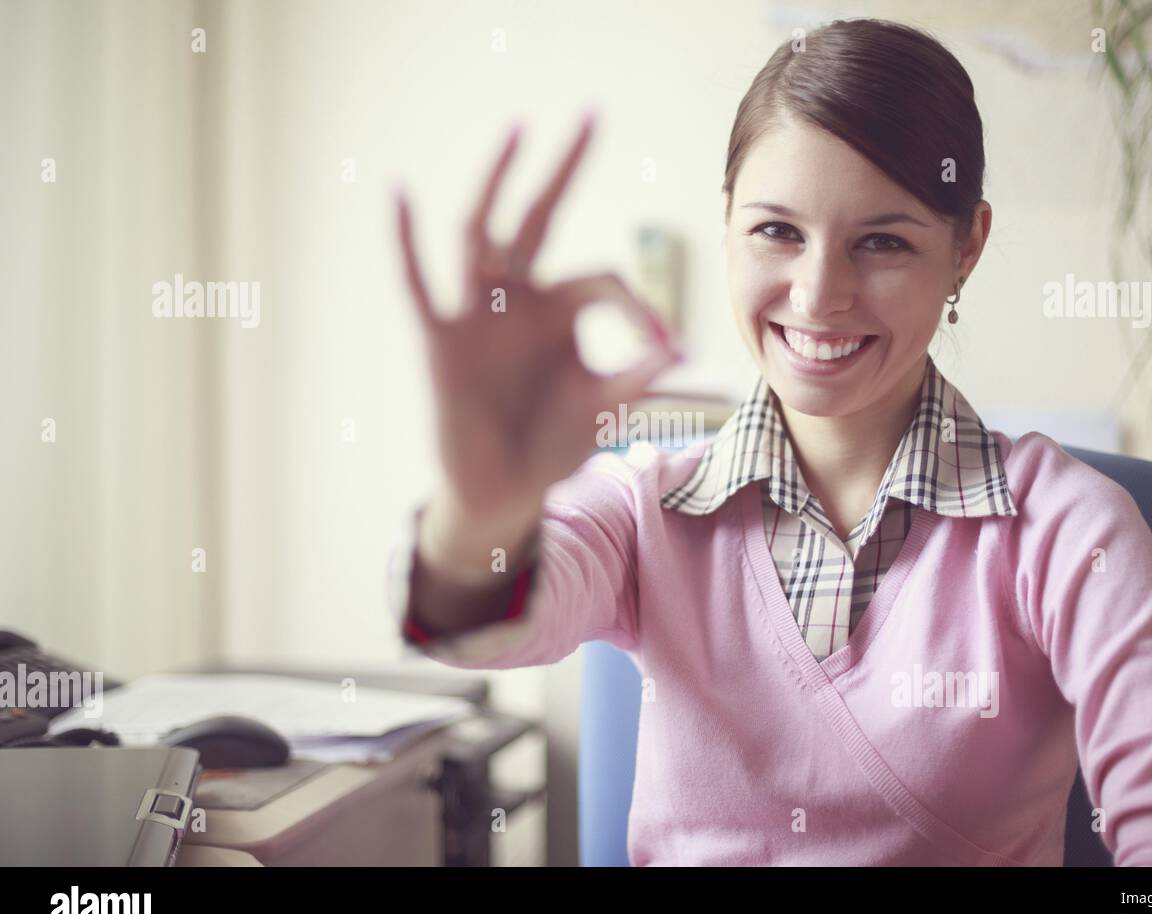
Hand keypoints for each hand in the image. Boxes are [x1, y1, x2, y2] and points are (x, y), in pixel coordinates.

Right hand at [398, 113, 681, 563]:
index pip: (603, 281)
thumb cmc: (554, 442)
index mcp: (560, 311)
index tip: (667, 348)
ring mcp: (477, 315)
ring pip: (481, 233)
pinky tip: (399, 193)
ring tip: (517, 130)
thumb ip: (638, 379)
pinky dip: (406, 241)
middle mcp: (518, 300)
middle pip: (540, 218)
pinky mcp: (441, 339)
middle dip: (564, 170)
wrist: (506, 491)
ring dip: (497, 182)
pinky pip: (418, 284)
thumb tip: (682, 349)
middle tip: (592, 115)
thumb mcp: (604, 408)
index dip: (638, 309)